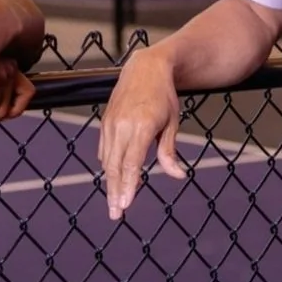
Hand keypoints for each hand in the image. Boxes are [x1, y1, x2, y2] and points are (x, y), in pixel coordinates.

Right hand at [97, 50, 187, 219]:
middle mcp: (122, 125)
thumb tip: (177, 176)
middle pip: (115, 167)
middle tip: (115, 214)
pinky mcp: (105, 121)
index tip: (126, 205)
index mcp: (142, 126)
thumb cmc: (164, 96)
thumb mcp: (172, 123)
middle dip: (115, 192)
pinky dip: (107, 165)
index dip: (129, 186)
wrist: (145, 67)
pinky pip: (104, 149)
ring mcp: (111, 123)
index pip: (132, 163)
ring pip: (107, 160)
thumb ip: (169, 151)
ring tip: (114, 203)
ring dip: (110, 183)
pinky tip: (112, 178)